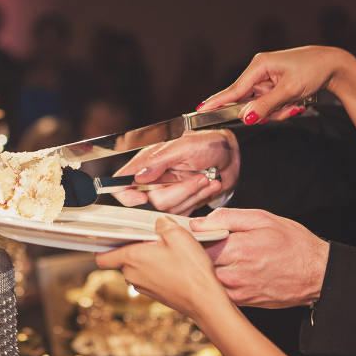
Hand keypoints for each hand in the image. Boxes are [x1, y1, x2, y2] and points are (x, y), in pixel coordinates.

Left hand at [95, 216, 231, 322]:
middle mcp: (133, 275)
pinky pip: (148, 277)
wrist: (204, 300)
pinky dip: (155, 269)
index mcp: (132, 259)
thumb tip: (159, 222)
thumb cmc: (191, 270)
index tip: (110, 238)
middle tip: (152, 239)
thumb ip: (163, 224)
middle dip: (134, 247)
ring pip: (136, 268)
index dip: (103, 247)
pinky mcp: (154, 294)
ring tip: (166, 251)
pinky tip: (173, 264)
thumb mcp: (178, 235)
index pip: (102, 258)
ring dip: (146, 259)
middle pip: (122, 259)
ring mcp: (143, 287)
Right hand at [112, 129, 239, 215]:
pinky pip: (185, 212)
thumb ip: (160, 160)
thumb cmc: (209, 143)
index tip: (142, 197)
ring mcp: (168, 191)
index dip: (126, 194)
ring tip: (206, 179)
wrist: (232, 154)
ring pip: (171, 209)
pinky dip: (200, 200)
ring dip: (194, 194)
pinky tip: (208, 185)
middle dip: (180, 192)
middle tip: (198, 178)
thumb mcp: (185, 145)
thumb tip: (140, 177)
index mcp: (148, 161)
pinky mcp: (182, 201)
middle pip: (154, 201)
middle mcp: (155, 178)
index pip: (123, 181)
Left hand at [191, 208, 329, 307]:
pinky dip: (216, 281)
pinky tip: (224, 270)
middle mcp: (235, 275)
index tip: (189, 233)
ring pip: (207, 280)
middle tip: (197, 245)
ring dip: (205, 270)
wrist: (318, 274)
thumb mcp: (262, 219)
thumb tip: (199, 222)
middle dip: (195, 255)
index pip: (197, 245)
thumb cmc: (293, 243)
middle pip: (199, 265)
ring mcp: (238, 292)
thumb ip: (227, 218)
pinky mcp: (243, 303)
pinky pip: (219, 291)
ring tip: (212, 257)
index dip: (190, 238)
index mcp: (239, 250)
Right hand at [198, 46, 348, 124]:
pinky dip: (281, 107)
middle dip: (265, 110)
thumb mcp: (289, 91)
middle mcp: (259, 70)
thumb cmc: (313, 70)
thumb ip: (265, 106)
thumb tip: (245, 118)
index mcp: (259, 65)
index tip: (201, 111)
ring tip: (296, 103)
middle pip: (248, 101)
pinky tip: (295, 102)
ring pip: (260, 105)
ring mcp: (266, 78)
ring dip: (277, 110)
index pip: (234, 89)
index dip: (217, 102)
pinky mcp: (273, 84)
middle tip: (286, 106)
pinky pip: (269, 103)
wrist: (334, 65)